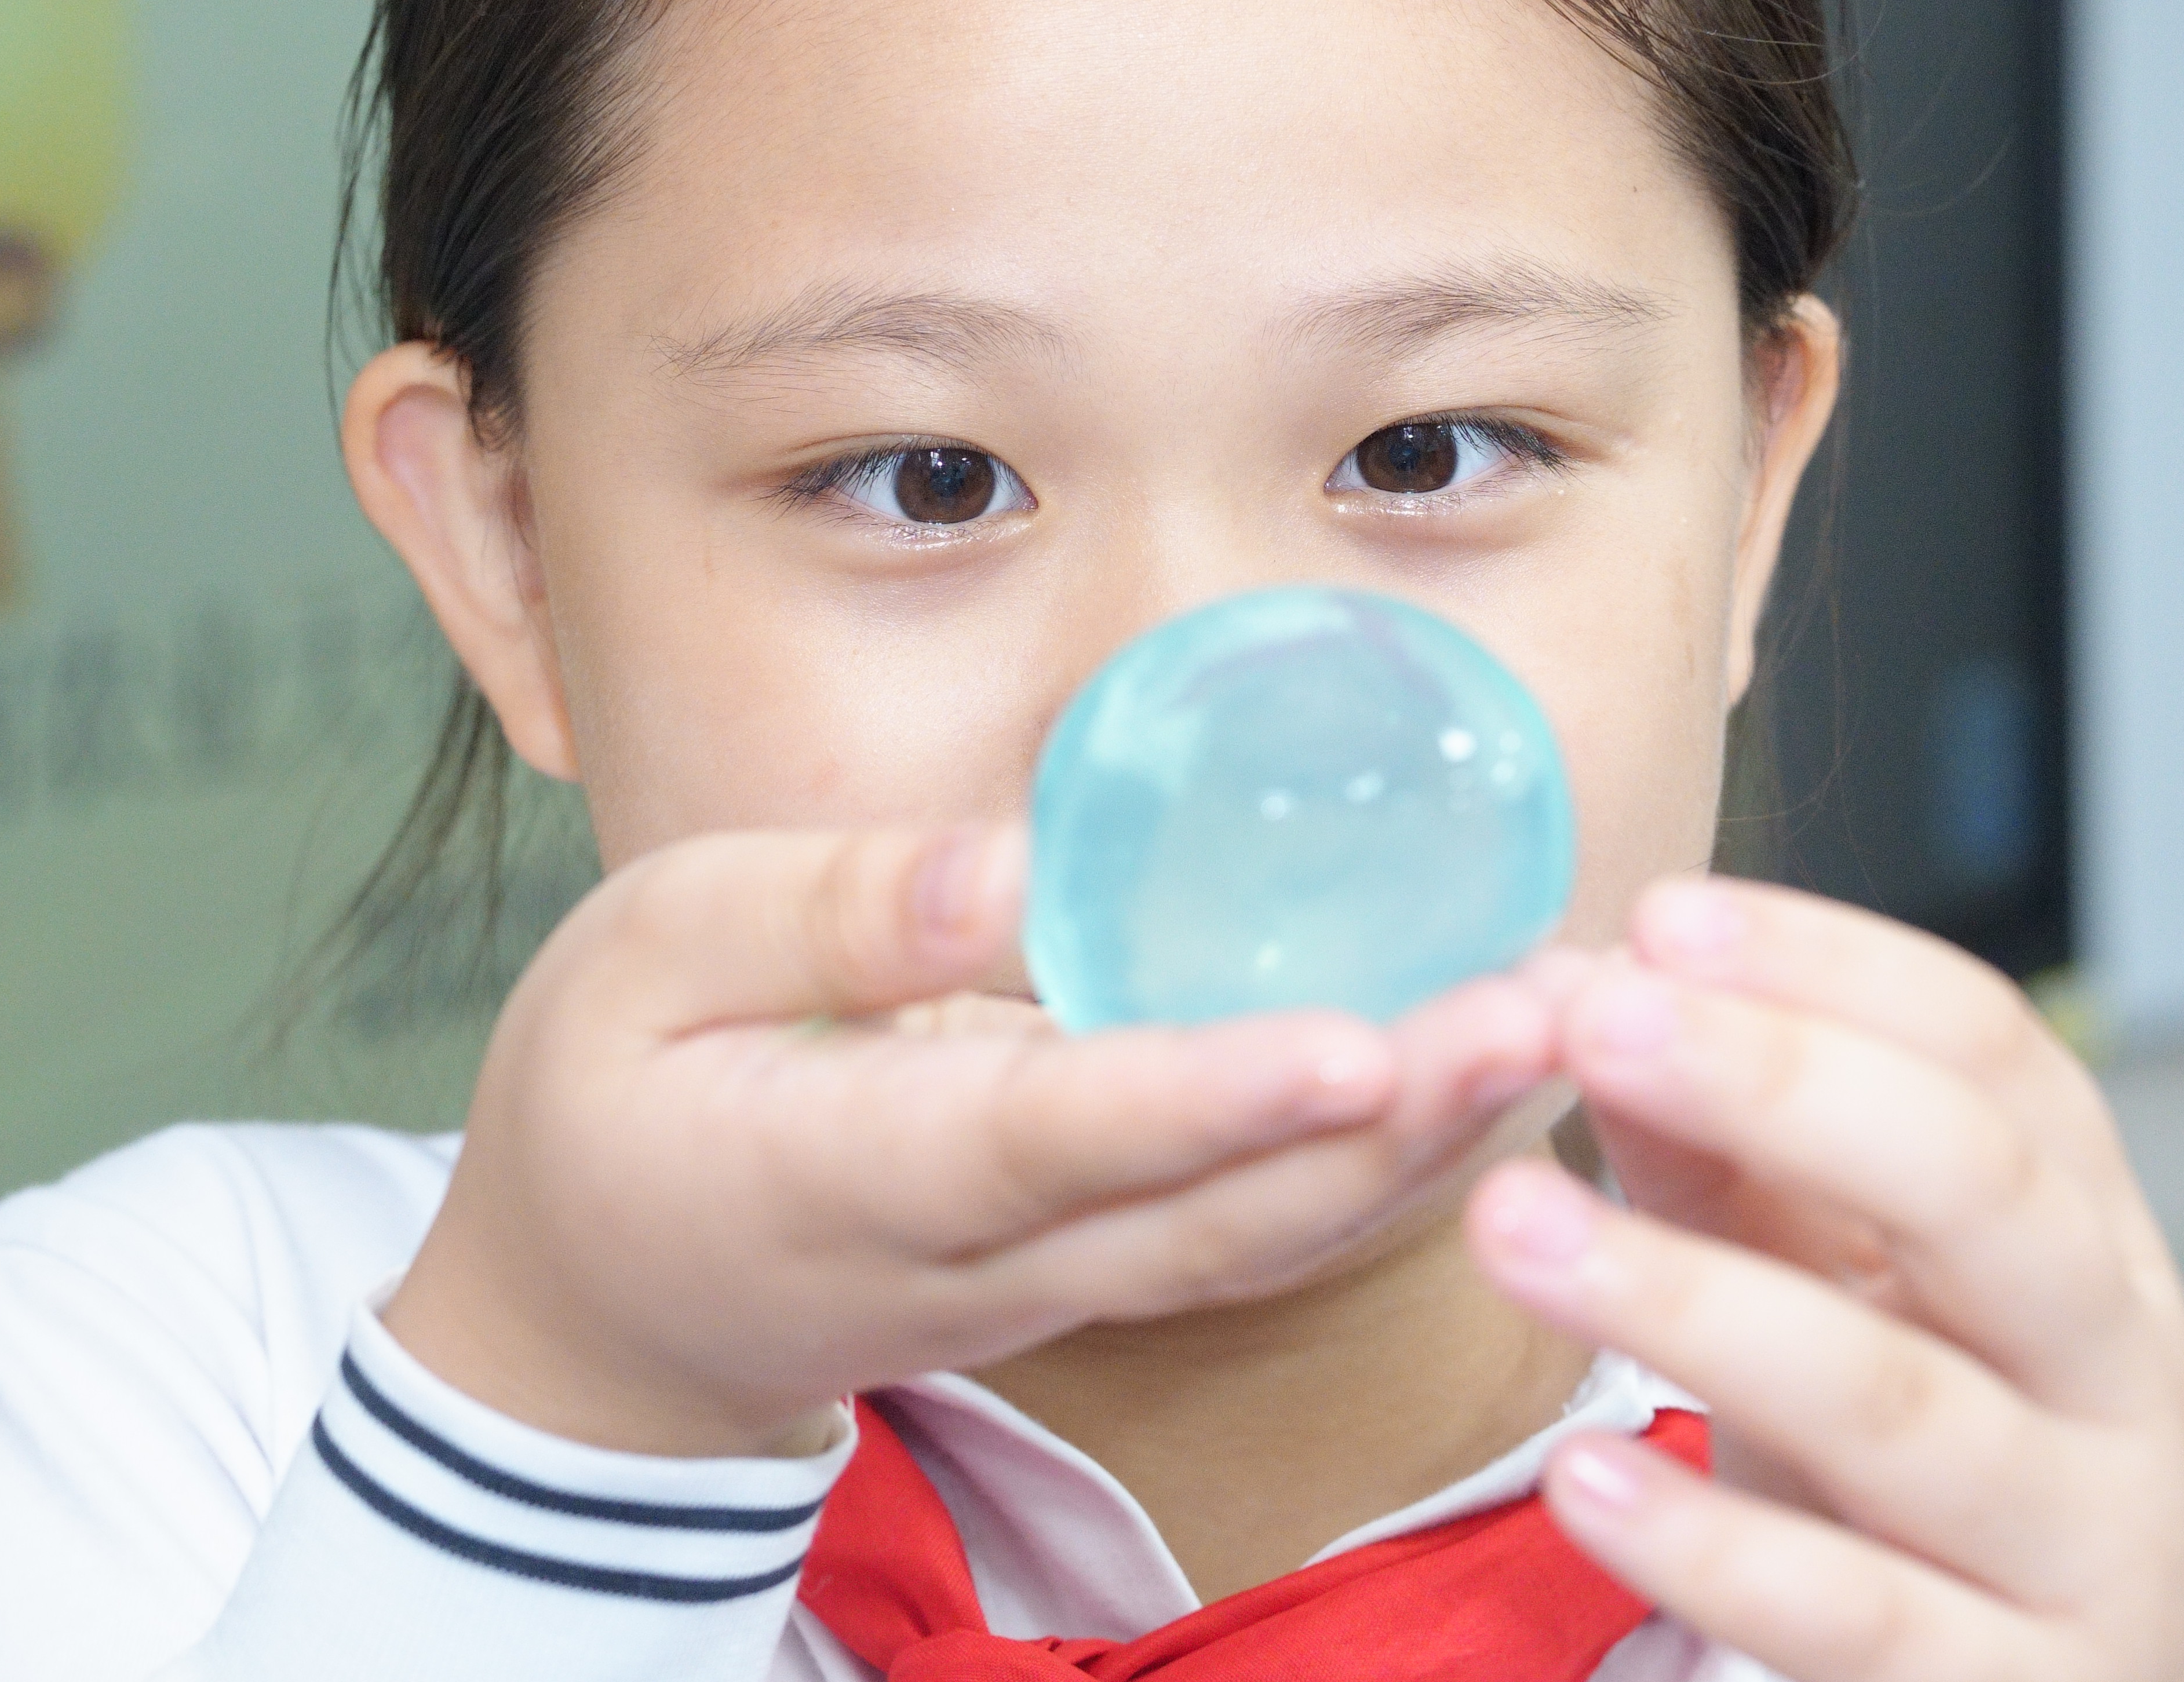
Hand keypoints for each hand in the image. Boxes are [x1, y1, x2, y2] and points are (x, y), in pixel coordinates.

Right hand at [388, 823, 1557, 1456]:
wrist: (609, 1311)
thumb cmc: (613, 1093)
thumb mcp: (644, 953)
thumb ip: (826, 918)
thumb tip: (1015, 872)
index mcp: (843, 1167)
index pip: (1050, 1135)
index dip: (1208, 1098)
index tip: (1354, 1046)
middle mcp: (980, 1256)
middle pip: (1216, 1212)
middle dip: (1395, 1125)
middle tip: (1551, 1007)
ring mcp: (1060, 1285)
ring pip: (1271, 1244)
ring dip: (1434, 1150)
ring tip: (1574, 1017)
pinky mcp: (1109, 1272)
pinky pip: (1271, 1237)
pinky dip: (1399, 1168)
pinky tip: (1502, 1069)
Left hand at [1465, 879, 2183, 1680]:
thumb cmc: (1938, 1489)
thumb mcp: (1854, 1305)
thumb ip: (1724, 1161)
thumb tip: (1572, 991)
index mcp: (2090, 1237)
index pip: (1994, 1055)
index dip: (1833, 969)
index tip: (1660, 914)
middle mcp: (2114, 1374)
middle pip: (1976, 1194)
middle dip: (1781, 1088)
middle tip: (1595, 1018)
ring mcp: (2077, 1548)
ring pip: (1896, 1404)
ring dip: (1690, 1302)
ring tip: (1511, 1224)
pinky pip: (1858, 1616)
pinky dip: (1712, 1546)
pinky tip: (1585, 1481)